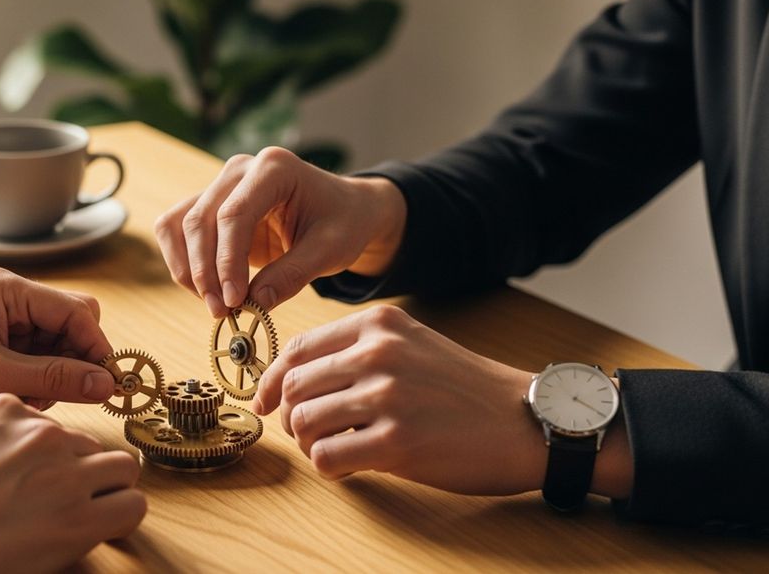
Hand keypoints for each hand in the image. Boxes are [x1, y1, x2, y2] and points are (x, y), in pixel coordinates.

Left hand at [0, 267, 117, 448]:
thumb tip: (104, 381)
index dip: (96, 347)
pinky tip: (22, 401)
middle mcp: (8, 302)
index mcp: (6, 290)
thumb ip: (54, 377)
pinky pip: (39, 365)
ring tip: (33, 400)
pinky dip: (40, 386)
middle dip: (76, 361)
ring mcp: (2, 327)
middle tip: (73, 395)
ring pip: (59, 348)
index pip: (76, 310)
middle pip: (72, 327)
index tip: (108, 382)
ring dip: (57, 377)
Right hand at [0, 394, 145, 573]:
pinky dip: (121, 517)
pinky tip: (101, 529)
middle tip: (59, 502)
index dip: (49, 457)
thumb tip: (9, 453)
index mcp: (7, 408)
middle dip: (80, 473)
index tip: (37, 478)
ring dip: (107, 490)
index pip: (53, 425)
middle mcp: (43, 433)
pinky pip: (131, 505)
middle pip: (89, 446)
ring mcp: (65, 473)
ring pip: (121, 468)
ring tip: (84, 514)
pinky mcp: (80, 516)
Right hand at [154, 146, 406, 316]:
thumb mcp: (331, 249)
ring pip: (179, 225)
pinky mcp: (210, 206)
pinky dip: (183, 262)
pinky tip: (206, 290)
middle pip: (200, 220)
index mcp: (274, 168)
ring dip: (188, 269)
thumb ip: (292, 274)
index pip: (234, 215)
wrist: (344, 210)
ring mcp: (221, 185)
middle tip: (221, 311)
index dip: (227, 262)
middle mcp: (239, 170)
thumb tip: (254, 304)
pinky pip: (176, 230)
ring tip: (214, 304)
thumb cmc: (343, 222)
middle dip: (205, 272)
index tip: (235, 300)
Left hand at [254, 304, 632, 496]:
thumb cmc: (463, 389)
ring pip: (303, 421)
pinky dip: (328, 467)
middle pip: (293, 386)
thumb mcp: (410, 344)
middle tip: (305, 434)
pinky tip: (349, 466)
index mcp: (377, 324)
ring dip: (307, 444)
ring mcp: (387, 396)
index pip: (296, 349)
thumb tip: (291, 380)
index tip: (265, 402)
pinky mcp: (397, 441)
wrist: (526, 420)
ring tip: (331, 450)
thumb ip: (356, 351)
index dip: (270, 380)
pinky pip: (327, 457)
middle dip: (289, 416)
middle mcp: (378, 352)